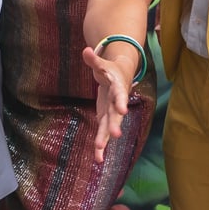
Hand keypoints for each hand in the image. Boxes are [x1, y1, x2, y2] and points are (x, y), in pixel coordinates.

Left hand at [79, 43, 137, 165]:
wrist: (120, 77)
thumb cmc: (110, 70)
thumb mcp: (102, 64)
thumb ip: (94, 60)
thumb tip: (86, 50)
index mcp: (118, 88)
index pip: (120, 95)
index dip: (121, 102)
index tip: (122, 110)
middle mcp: (117, 103)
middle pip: (116, 115)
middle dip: (115, 125)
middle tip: (115, 135)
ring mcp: (112, 113)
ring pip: (109, 128)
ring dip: (105, 140)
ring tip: (99, 154)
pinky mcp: (106, 119)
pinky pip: (103, 133)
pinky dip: (101, 145)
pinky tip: (97, 159)